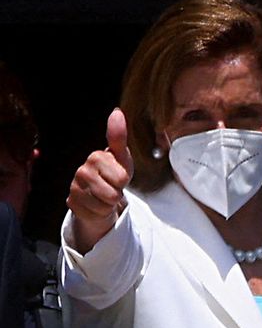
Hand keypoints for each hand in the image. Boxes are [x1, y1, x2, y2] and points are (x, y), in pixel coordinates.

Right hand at [67, 108, 132, 252]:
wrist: (101, 192)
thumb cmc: (115, 171)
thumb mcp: (122, 156)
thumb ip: (119, 136)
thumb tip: (116, 112)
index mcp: (95, 157)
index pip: (121, 178)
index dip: (124, 180)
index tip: (118, 174)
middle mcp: (81, 171)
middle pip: (113, 194)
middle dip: (117, 193)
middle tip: (112, 186)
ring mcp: (74, 188)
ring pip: (104, 205)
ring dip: (109, 203)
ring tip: (105, 194)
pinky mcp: (71, 203)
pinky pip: (95, 215)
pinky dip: (99, 212)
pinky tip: (95, 203)